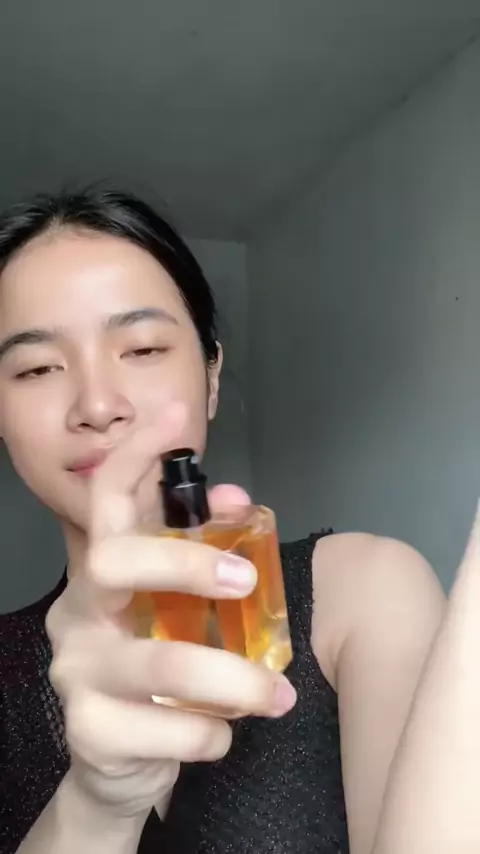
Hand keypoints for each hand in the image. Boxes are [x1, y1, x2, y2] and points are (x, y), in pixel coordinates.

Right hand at [46, 406, 296, 819]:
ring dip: (233, 679)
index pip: (106, 497)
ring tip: (277, 696)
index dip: (138, 452)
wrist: (120, 762)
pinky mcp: (89, 732)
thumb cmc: (158, 673)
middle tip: (245, 581)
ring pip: (158, 664)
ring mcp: (76, 671)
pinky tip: (223, 734)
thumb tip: (237, 499)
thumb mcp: (177, 609)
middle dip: (185, 563)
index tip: (178, 415)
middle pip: (113, 560)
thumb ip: (202, 554)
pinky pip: (167, 732)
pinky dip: (211, 733)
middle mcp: (79, 612)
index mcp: (102, 573)